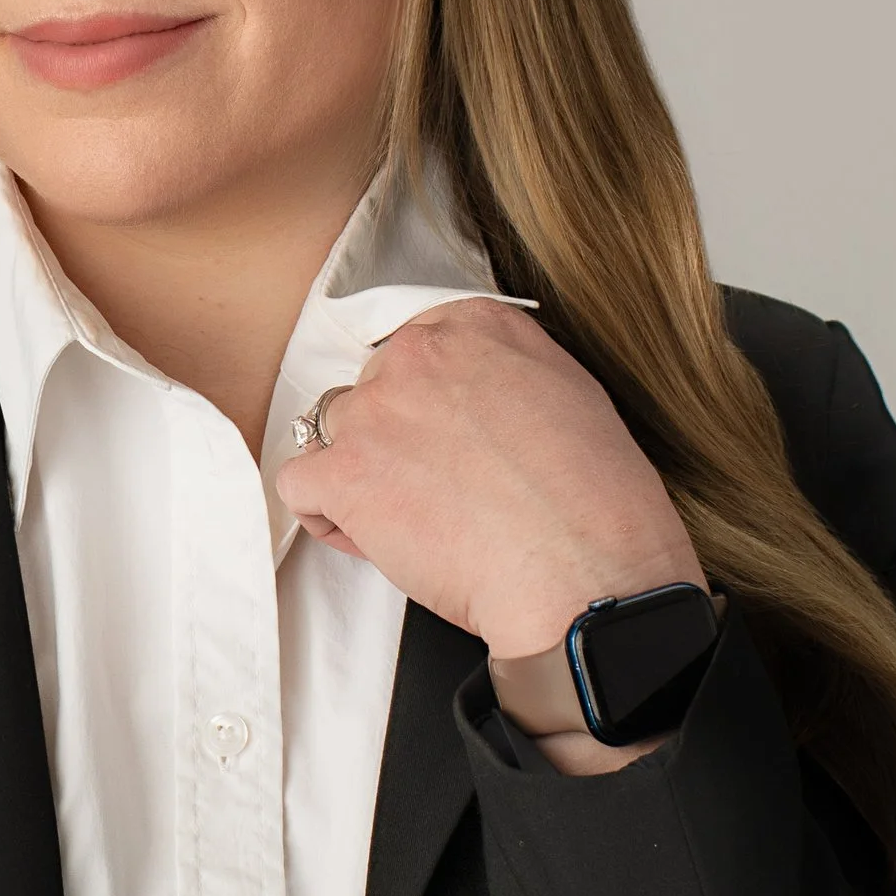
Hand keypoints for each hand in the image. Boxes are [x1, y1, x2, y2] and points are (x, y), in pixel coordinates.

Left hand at [272, 302, 703, 769]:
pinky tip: (379, 540)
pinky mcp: (344, 472)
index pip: (417, 345)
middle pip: (374, 389)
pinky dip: (329, 517)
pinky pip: (300, 484)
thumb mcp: (569, 394)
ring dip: (361, 475)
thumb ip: (507, 372)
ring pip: (333, 433)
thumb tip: (477, 392)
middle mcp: (419, 355)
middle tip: (439, 489)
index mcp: (477, 326)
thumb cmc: (594, 503)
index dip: (426, 401)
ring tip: (414, 521)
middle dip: (394, 438)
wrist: (580, 570)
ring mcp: (375, 411)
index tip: (445, 438)